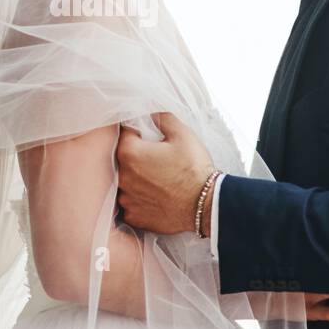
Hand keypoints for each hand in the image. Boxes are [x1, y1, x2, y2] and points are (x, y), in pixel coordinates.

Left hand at [116, 112, 214, 234]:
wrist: (207, 206)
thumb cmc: (194, 169)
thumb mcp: (182, 134)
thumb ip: (162, 118)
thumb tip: (151, 112)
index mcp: (129, 153)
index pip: (124, 132)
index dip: (137, 131)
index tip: (148, 135)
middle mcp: (122, 177)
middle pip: (122, 158)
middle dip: (136, 155)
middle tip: (156, 158)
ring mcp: (127, 199)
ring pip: (125, 182)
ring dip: (136, 178)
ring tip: (158, 178)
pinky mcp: (134, 216)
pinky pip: (130, 202)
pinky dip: (139, 198)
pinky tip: (156, 195)